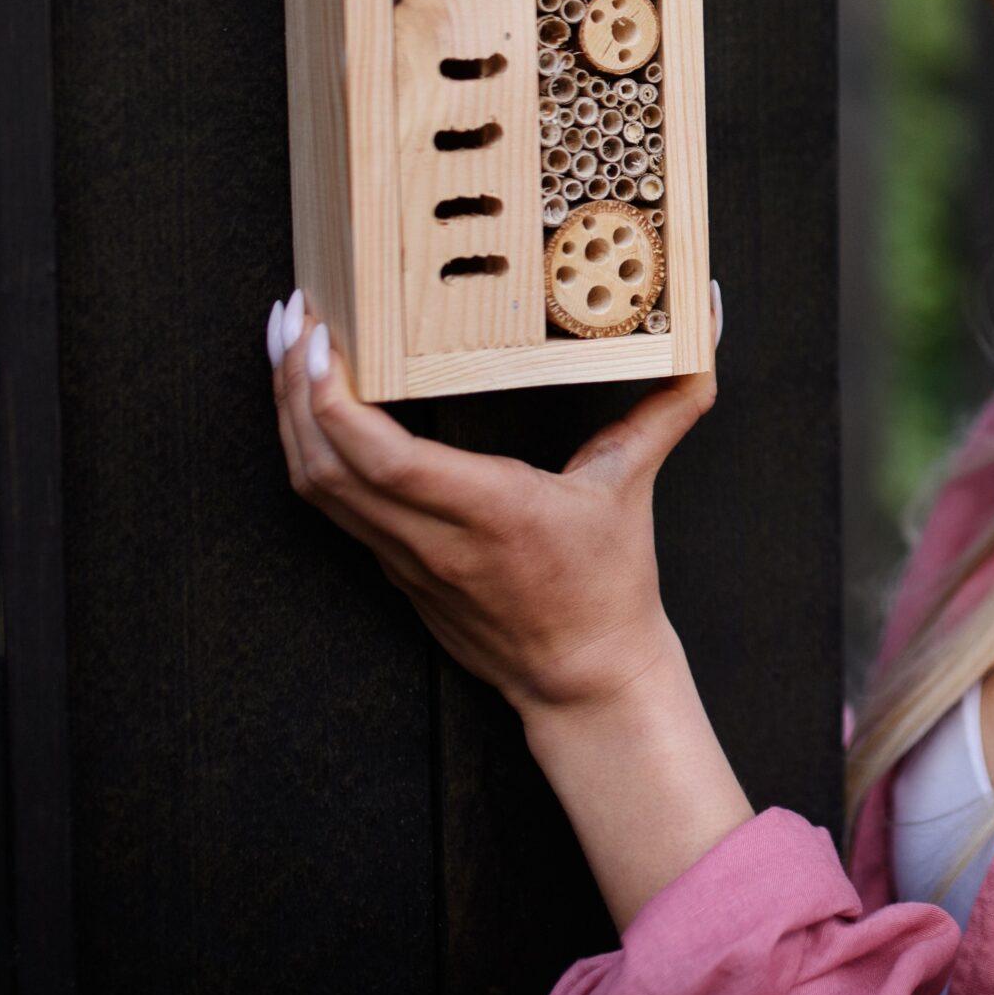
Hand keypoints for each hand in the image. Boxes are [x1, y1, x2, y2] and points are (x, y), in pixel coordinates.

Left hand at [266, 281, 723, 720]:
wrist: (582, 678)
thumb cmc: (609, 587)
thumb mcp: (636, 483)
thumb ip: (673, 400)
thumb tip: (707, 321)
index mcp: (493, 513)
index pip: (387, 461)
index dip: (337, 402)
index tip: (325, 342)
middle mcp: (434, 539)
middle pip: (326, 466)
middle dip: (293, 387)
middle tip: (293, 316)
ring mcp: (403, 558)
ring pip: (313, 487)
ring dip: (288, 415)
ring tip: (286, 346)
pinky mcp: (391, 566)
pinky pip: (328, 504)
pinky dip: (307, 448)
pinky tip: (306, 403)